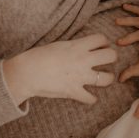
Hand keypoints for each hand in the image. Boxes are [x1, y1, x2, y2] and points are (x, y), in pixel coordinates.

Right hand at [2, 34, 117, 104]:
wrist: (27, 72)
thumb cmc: (38, 56)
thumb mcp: (58, 45)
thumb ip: (73, 46)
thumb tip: (82, 47)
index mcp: (78, 46)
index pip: (102, 39)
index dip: (104, 42)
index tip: (100, 46)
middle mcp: (83, 60)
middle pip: (111, 56)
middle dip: (111, 58)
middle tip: (106, 61)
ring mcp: (80, 77)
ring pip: (107, 78)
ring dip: (107, 78)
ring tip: (103, 78)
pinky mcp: (74, 91)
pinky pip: (91, 98)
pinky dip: (91, 99)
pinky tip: (88, 96)